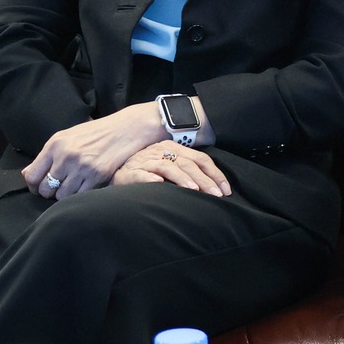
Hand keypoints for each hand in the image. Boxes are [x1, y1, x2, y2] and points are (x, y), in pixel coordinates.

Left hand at [22, 103, 163, 199]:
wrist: (126, 129)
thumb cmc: (95, 133)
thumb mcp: (67, 137)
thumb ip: (48, 156)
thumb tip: (27, 175)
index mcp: (55, 145)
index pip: (32, 175)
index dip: (33, 186)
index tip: (39, 186)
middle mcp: (66, 156)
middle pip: (45, 189)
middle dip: (49, 192)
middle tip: (58, 187)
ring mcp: (82, 167)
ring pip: (61, 196)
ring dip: (65, 195)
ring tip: (73, 186)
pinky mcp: (97, 176)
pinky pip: (79, 197)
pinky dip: (80, 195)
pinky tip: (85, 185)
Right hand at [114, 142, 230, 194]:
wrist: (118, 172)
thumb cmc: (148, 172)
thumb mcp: (170, 166)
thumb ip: (188, 172)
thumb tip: (214, 187)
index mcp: (174, 148)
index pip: (200, 159)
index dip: (215, 174)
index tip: (225, 190)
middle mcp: (161, 151)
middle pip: (188, 164)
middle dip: (204, 180)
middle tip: (216, 195)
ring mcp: (146, 161)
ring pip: (168, 167)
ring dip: (182, 179)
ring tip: (193, 190)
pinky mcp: (130, 172)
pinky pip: (142, 174)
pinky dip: (151, 179)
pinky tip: (159, 184)